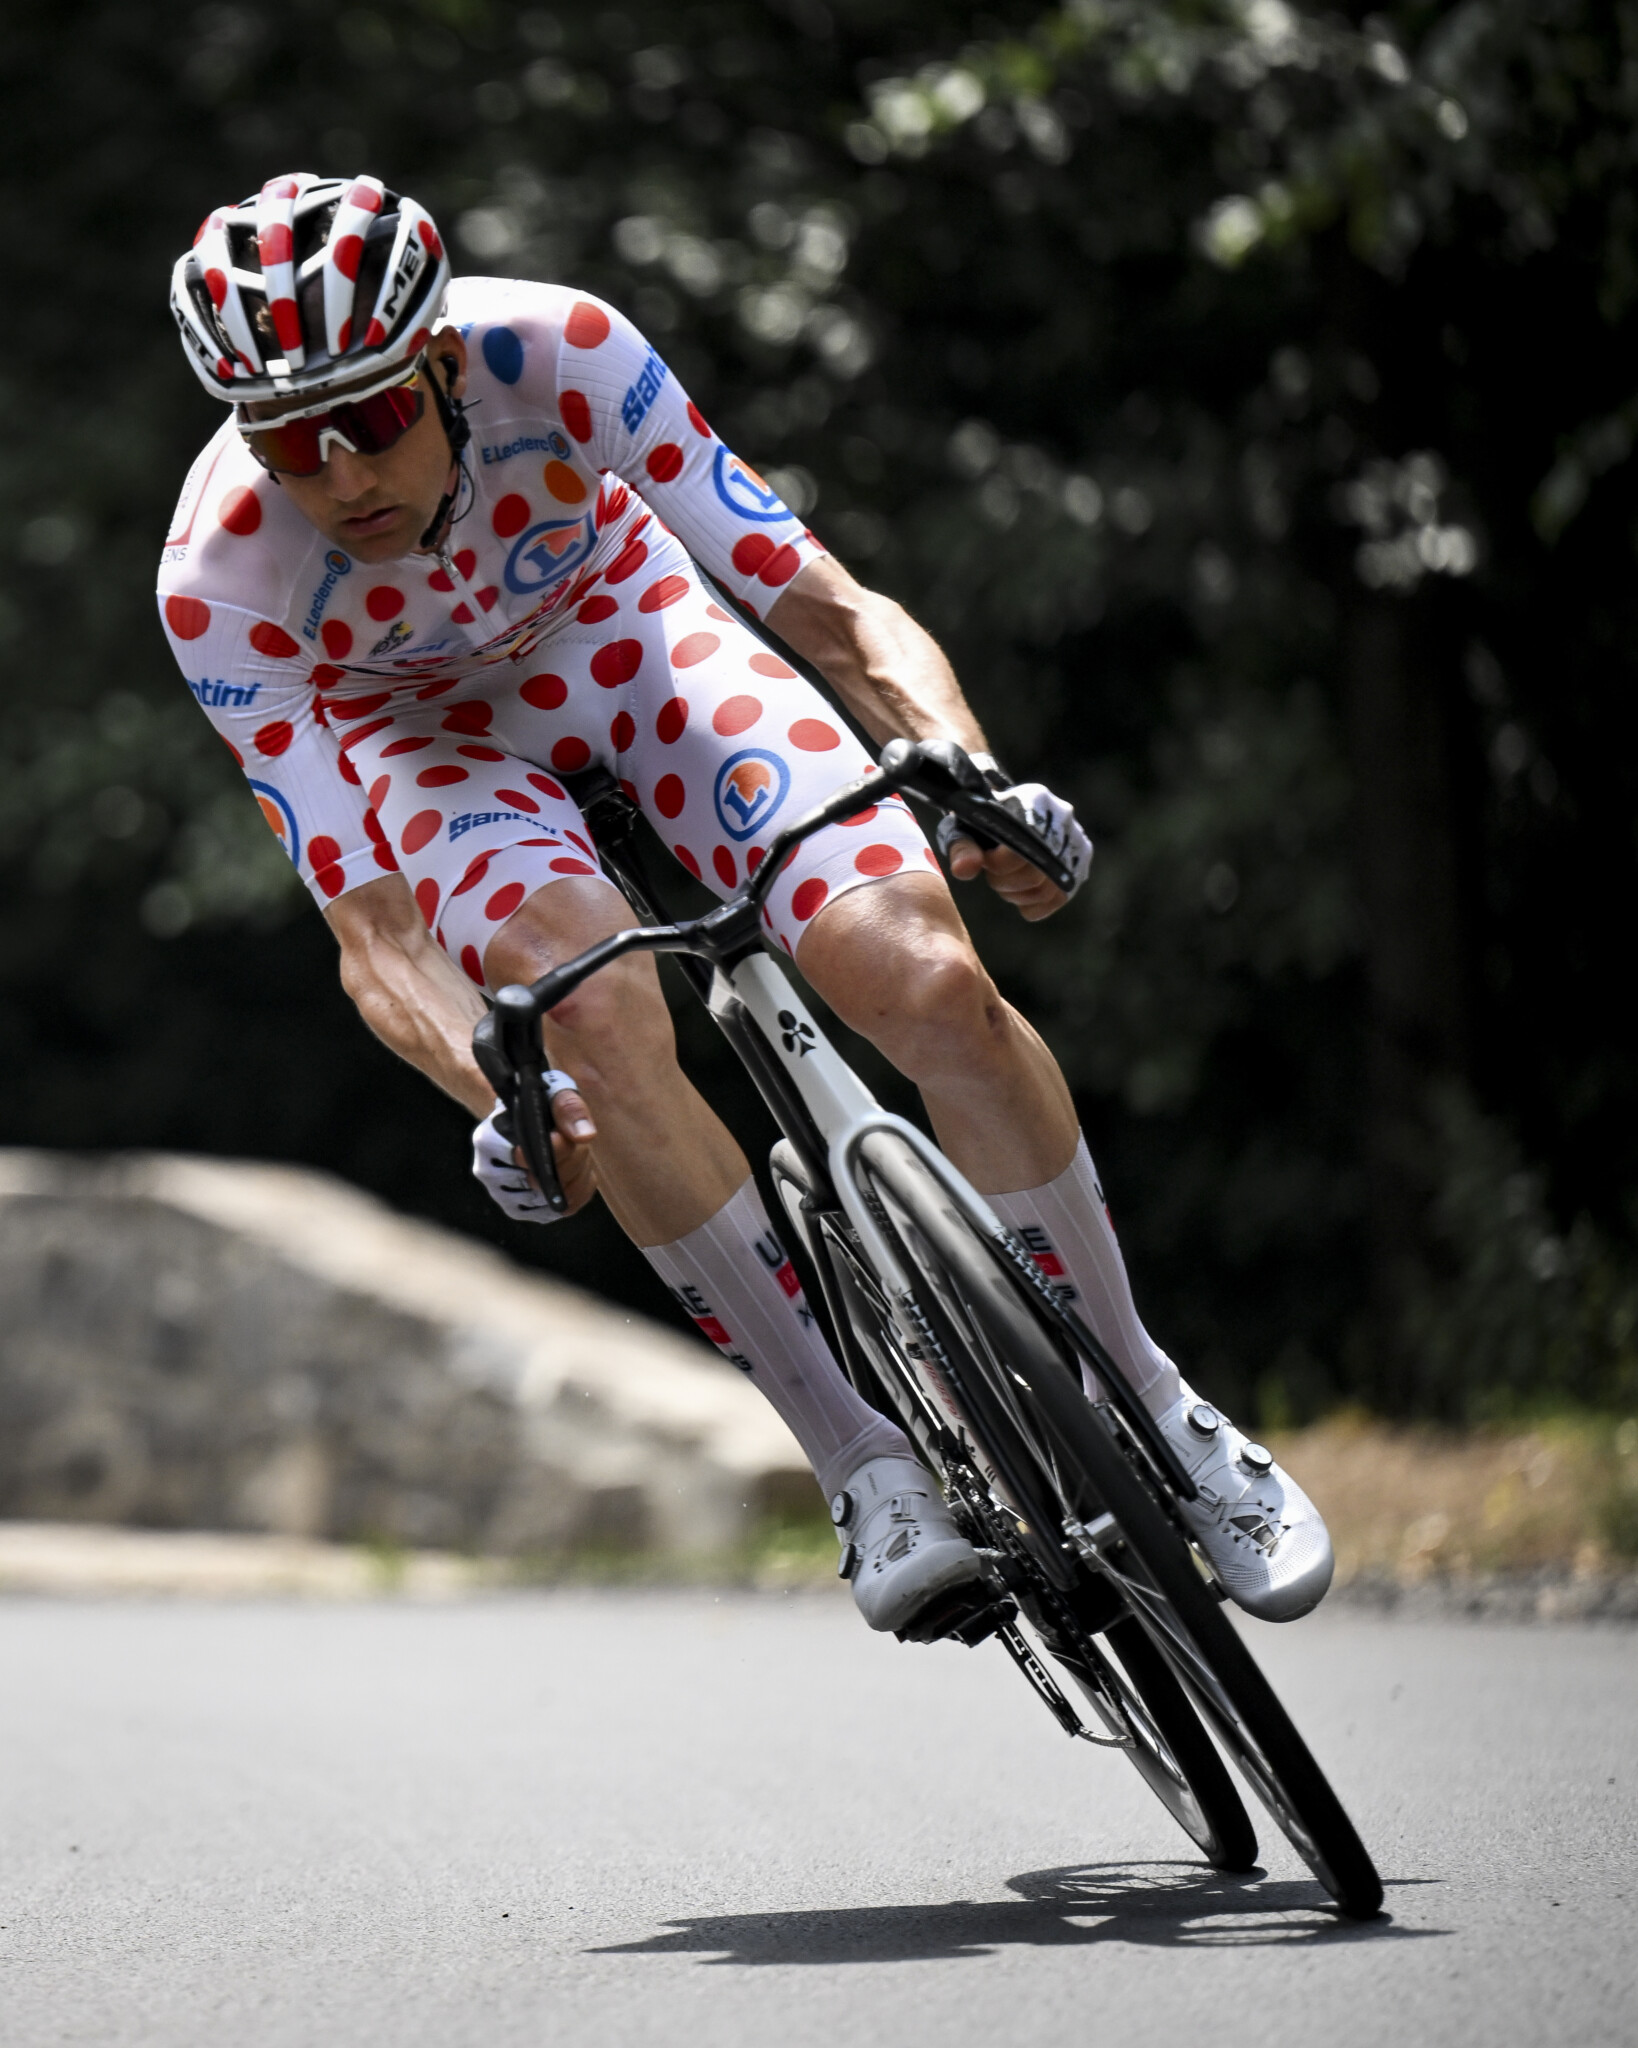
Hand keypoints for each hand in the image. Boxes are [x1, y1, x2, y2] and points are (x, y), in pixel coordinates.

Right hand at [472, 1073, 598, 1221]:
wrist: (525, 1117)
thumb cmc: (539, 1102)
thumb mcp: (554, 1090)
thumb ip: (568, 1108)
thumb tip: (584, 1136)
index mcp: (488, 1139)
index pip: (524, 1156)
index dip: (556, 1149)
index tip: (567, 1136)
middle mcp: (487, 1172)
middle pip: (542, 1181)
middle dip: (571, 1161)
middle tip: (576, 1143)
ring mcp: (501, 1195)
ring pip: (553, 1199)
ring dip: (575, 1177)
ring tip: (575, 1155)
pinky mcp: (519, 1209)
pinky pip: (559, 1211)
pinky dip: (576, 1193)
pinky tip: (577, 1174)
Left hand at [940, 781, 1091, 921]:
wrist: (1003, 810)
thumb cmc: (980, 819)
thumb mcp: (965, 826)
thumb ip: (962, 847)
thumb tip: (964, 870)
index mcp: (1034, 799)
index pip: (1022, 848)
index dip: (998, 865)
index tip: (986, 861)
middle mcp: (1062, 817)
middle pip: (1034, 874)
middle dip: (1005, 882)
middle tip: (993, 873)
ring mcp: (1076, 841)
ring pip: (1047, 890)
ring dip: (1017, 894)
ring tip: (1005, 880)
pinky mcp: (1081, 863)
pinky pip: (1057, 898)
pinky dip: (1034, 903)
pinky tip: (1020, 892)